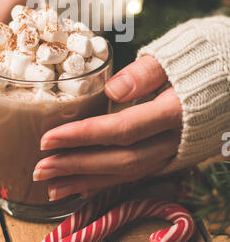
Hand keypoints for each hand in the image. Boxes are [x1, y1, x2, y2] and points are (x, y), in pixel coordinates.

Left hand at [33, 55, 181, 200]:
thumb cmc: (201, 59)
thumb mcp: (176, 55)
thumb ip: (146, 72)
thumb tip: (113, 89)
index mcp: (174, 111)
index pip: (122, 130)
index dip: (83, 137)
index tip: (48, 139)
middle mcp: (174, 139)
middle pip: (121, 161)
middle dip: (77, 166)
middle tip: (40, 168)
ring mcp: (173, 151)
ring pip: (127, 174)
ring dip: (87, 181)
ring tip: (51, 185)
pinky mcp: (170, 155)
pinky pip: (136, 175)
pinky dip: (106, 183)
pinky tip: (81, 186)